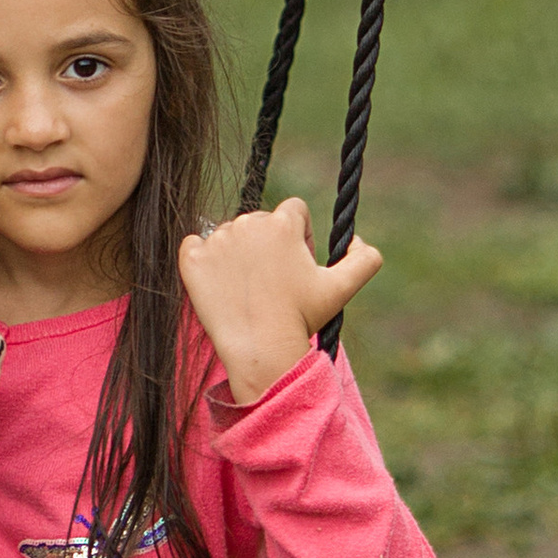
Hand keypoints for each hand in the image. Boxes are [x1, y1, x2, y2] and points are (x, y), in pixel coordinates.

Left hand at [178, 198, 379, 404]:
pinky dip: (204, 260)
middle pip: (260, 222)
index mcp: (282, 223)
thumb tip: (358, 239)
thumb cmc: (301, 317)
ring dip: (239, 254)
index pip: (294, 210)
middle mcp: (246, 223)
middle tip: (274, 282)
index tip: (297, 263)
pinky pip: (194, 245)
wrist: (259, 347)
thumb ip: (366, 258)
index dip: (301, 235)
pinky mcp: (192, 258)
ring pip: (230, 235)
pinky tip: (219, 283)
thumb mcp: (342, 288)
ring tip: (249, 288)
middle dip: (269, 245)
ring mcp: (216, 240)